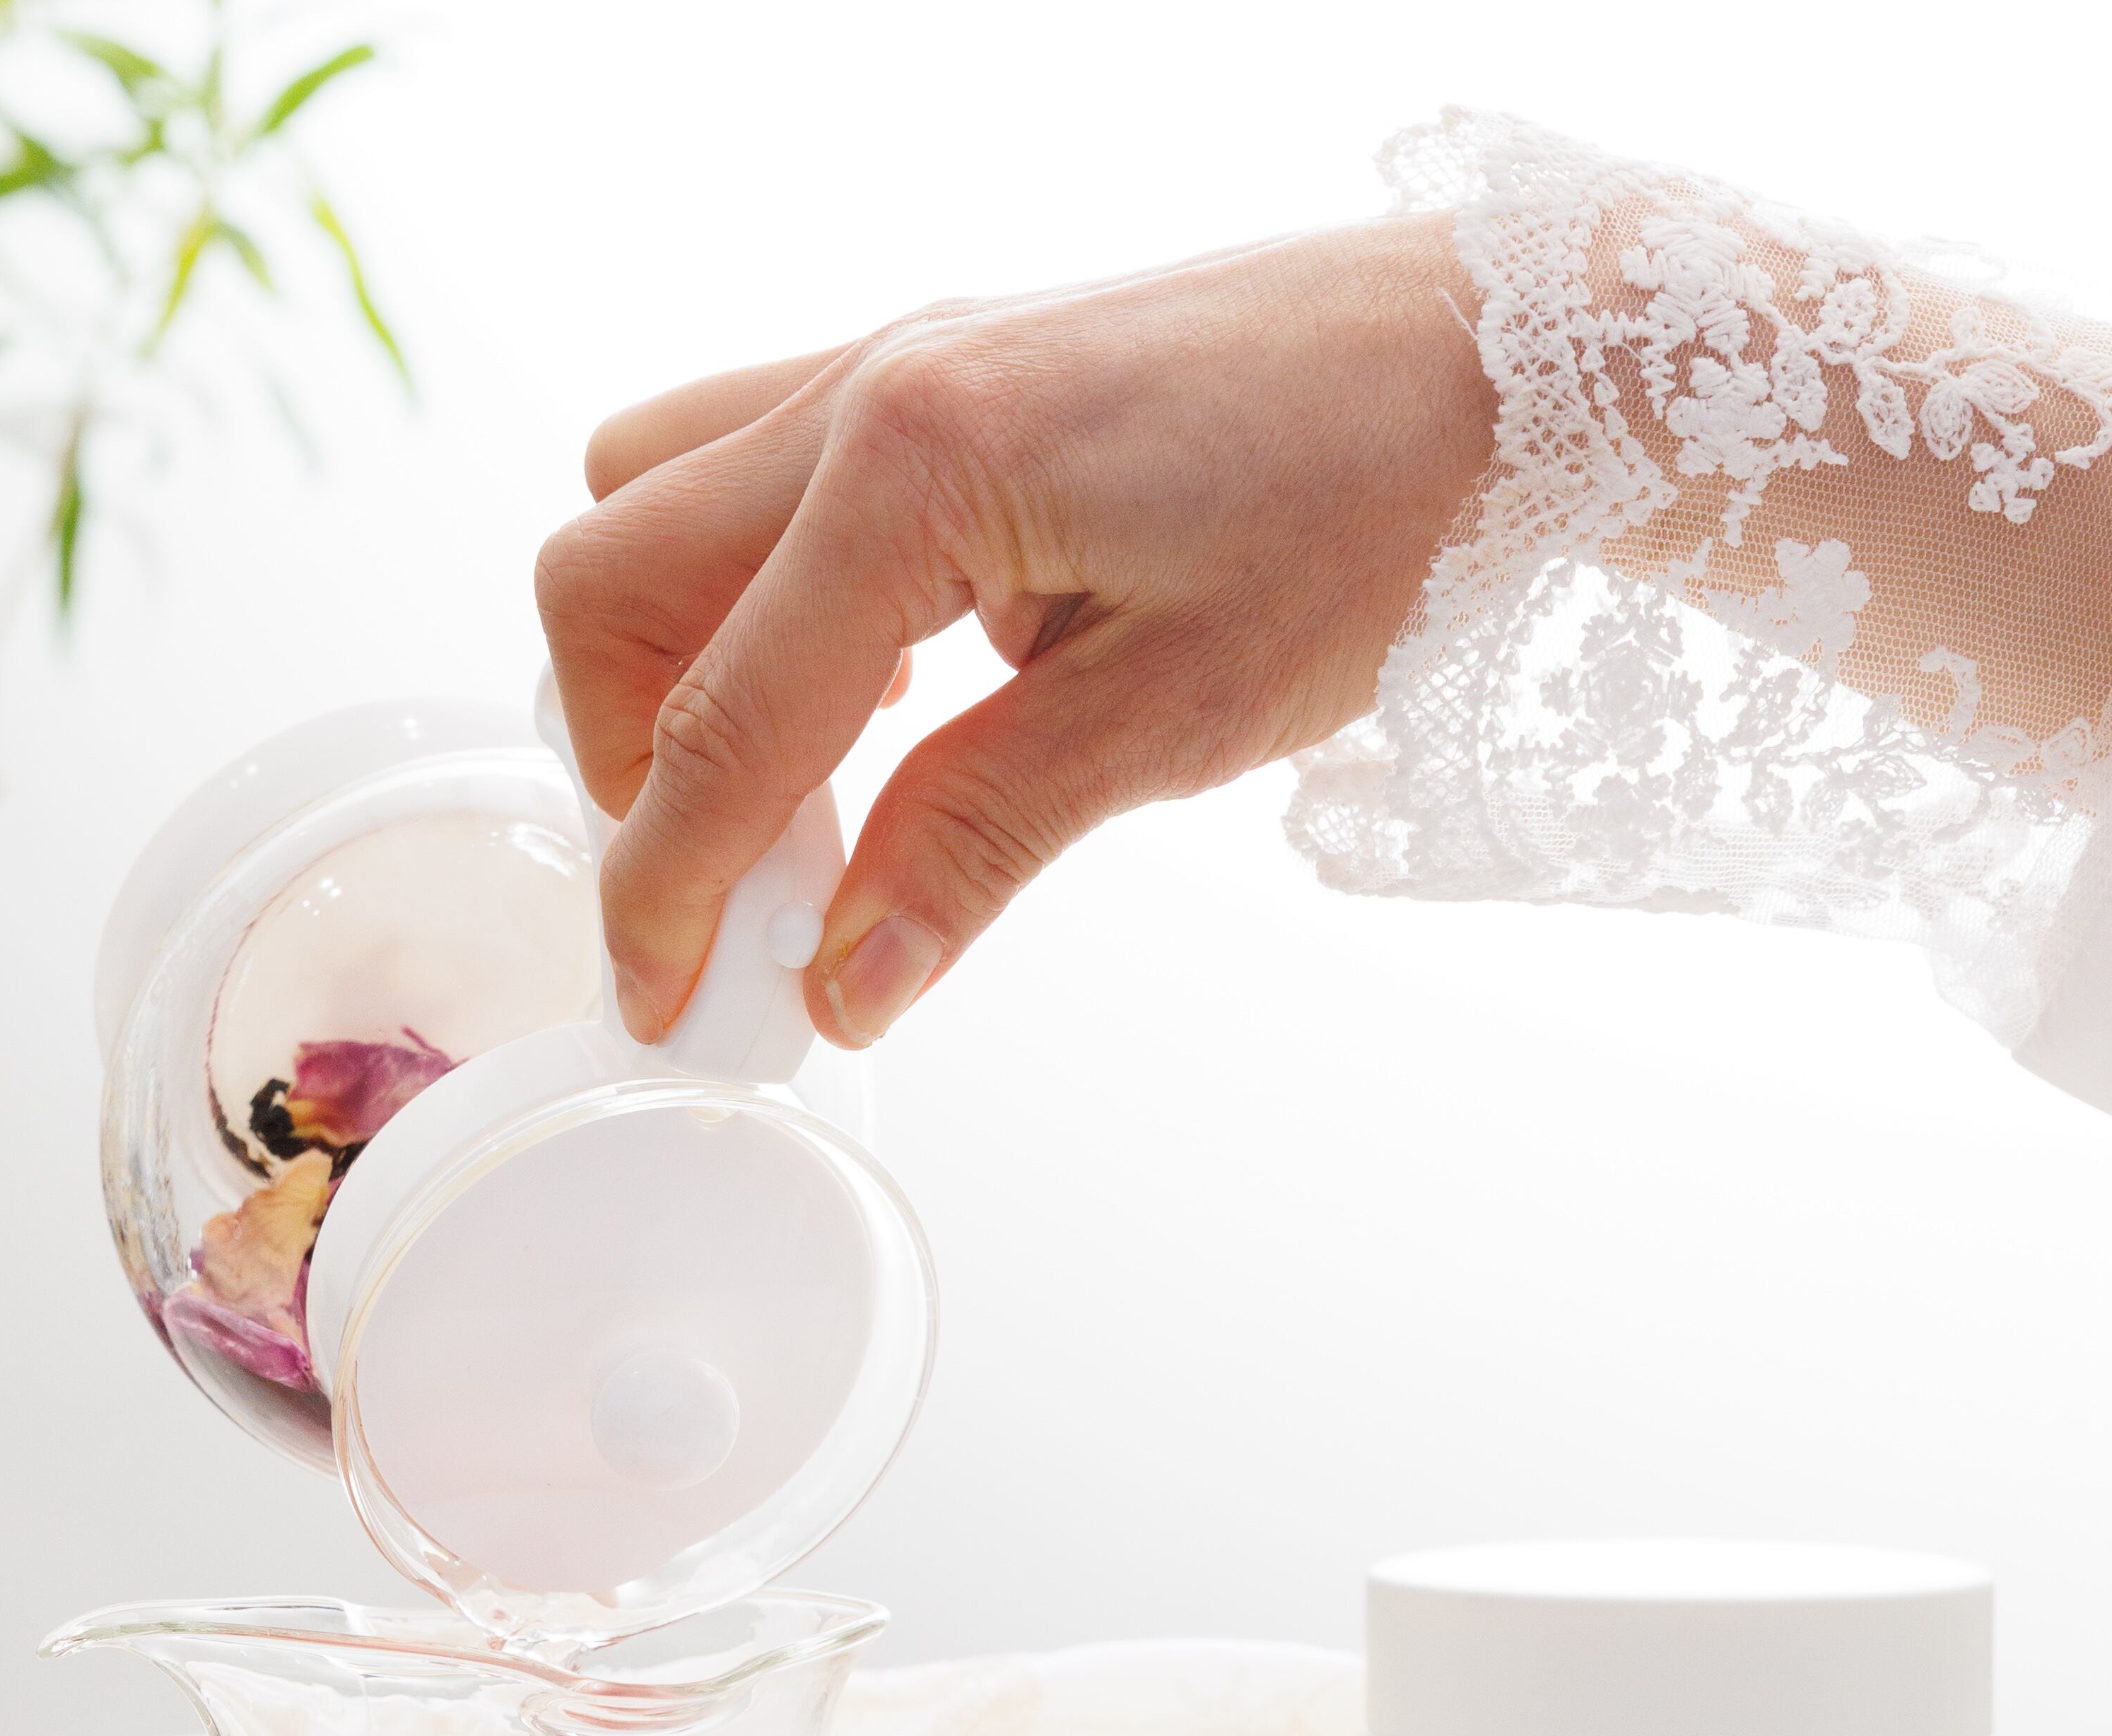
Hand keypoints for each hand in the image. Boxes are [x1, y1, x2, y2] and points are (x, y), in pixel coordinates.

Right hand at [535, 215, 1493, 1047]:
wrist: (1501, 363)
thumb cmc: (1379, 504)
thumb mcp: (1172, 716)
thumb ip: (975, 841)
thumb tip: (846, 979)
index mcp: (918, 464)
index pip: (720, 718)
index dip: (670, 888)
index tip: (663, 1001)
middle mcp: (870, 384)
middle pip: (609, 578)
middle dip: (624, 761)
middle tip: (723, 896)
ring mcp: (893, 358)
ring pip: (652, 500)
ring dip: (667, 661)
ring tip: (789, 794)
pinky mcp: (936, 372)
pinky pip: (751, 473)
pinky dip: (751, 597)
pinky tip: (861, 692)